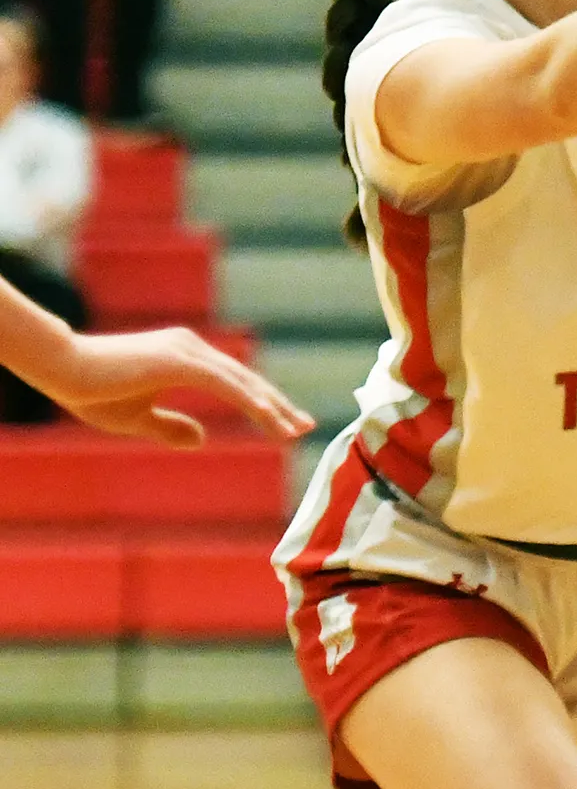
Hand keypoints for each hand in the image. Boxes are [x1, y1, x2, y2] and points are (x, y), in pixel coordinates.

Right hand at [46, 326, 313, 444]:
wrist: (59, 367)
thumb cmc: (91, 390)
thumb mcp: (136, 419)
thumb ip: (170, 427)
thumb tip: (203, 440)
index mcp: (187, 358)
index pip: (237, 383)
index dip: (265, 403)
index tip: (289, 423)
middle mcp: (194, 349)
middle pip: (247, 380)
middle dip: (278, 405)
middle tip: (306, 427)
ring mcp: (187, 351)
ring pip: (241, 382)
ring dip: (270, 407)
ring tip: (293, 430)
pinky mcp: (177, 360)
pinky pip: (222, 383)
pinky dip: (247, 399)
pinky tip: (267, 416)